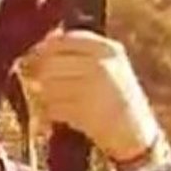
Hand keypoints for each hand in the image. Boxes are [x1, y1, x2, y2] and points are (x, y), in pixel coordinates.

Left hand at [30, 31, 160, 162]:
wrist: (136, 133)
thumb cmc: (114, 94)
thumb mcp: (107, 64)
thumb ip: (78, 49)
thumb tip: (46, 37)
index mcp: (108, 49)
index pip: (63, 40)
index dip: (43, 49)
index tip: (35, 57)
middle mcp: (102, 65)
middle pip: (50, 63)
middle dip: (38, 74)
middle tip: (36, 81)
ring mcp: (94, 89)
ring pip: (47, 85)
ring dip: (44, 94)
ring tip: (57, 99)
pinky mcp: (85, 112)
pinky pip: (52, 106)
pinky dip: (51, 111)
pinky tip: (64, 113)